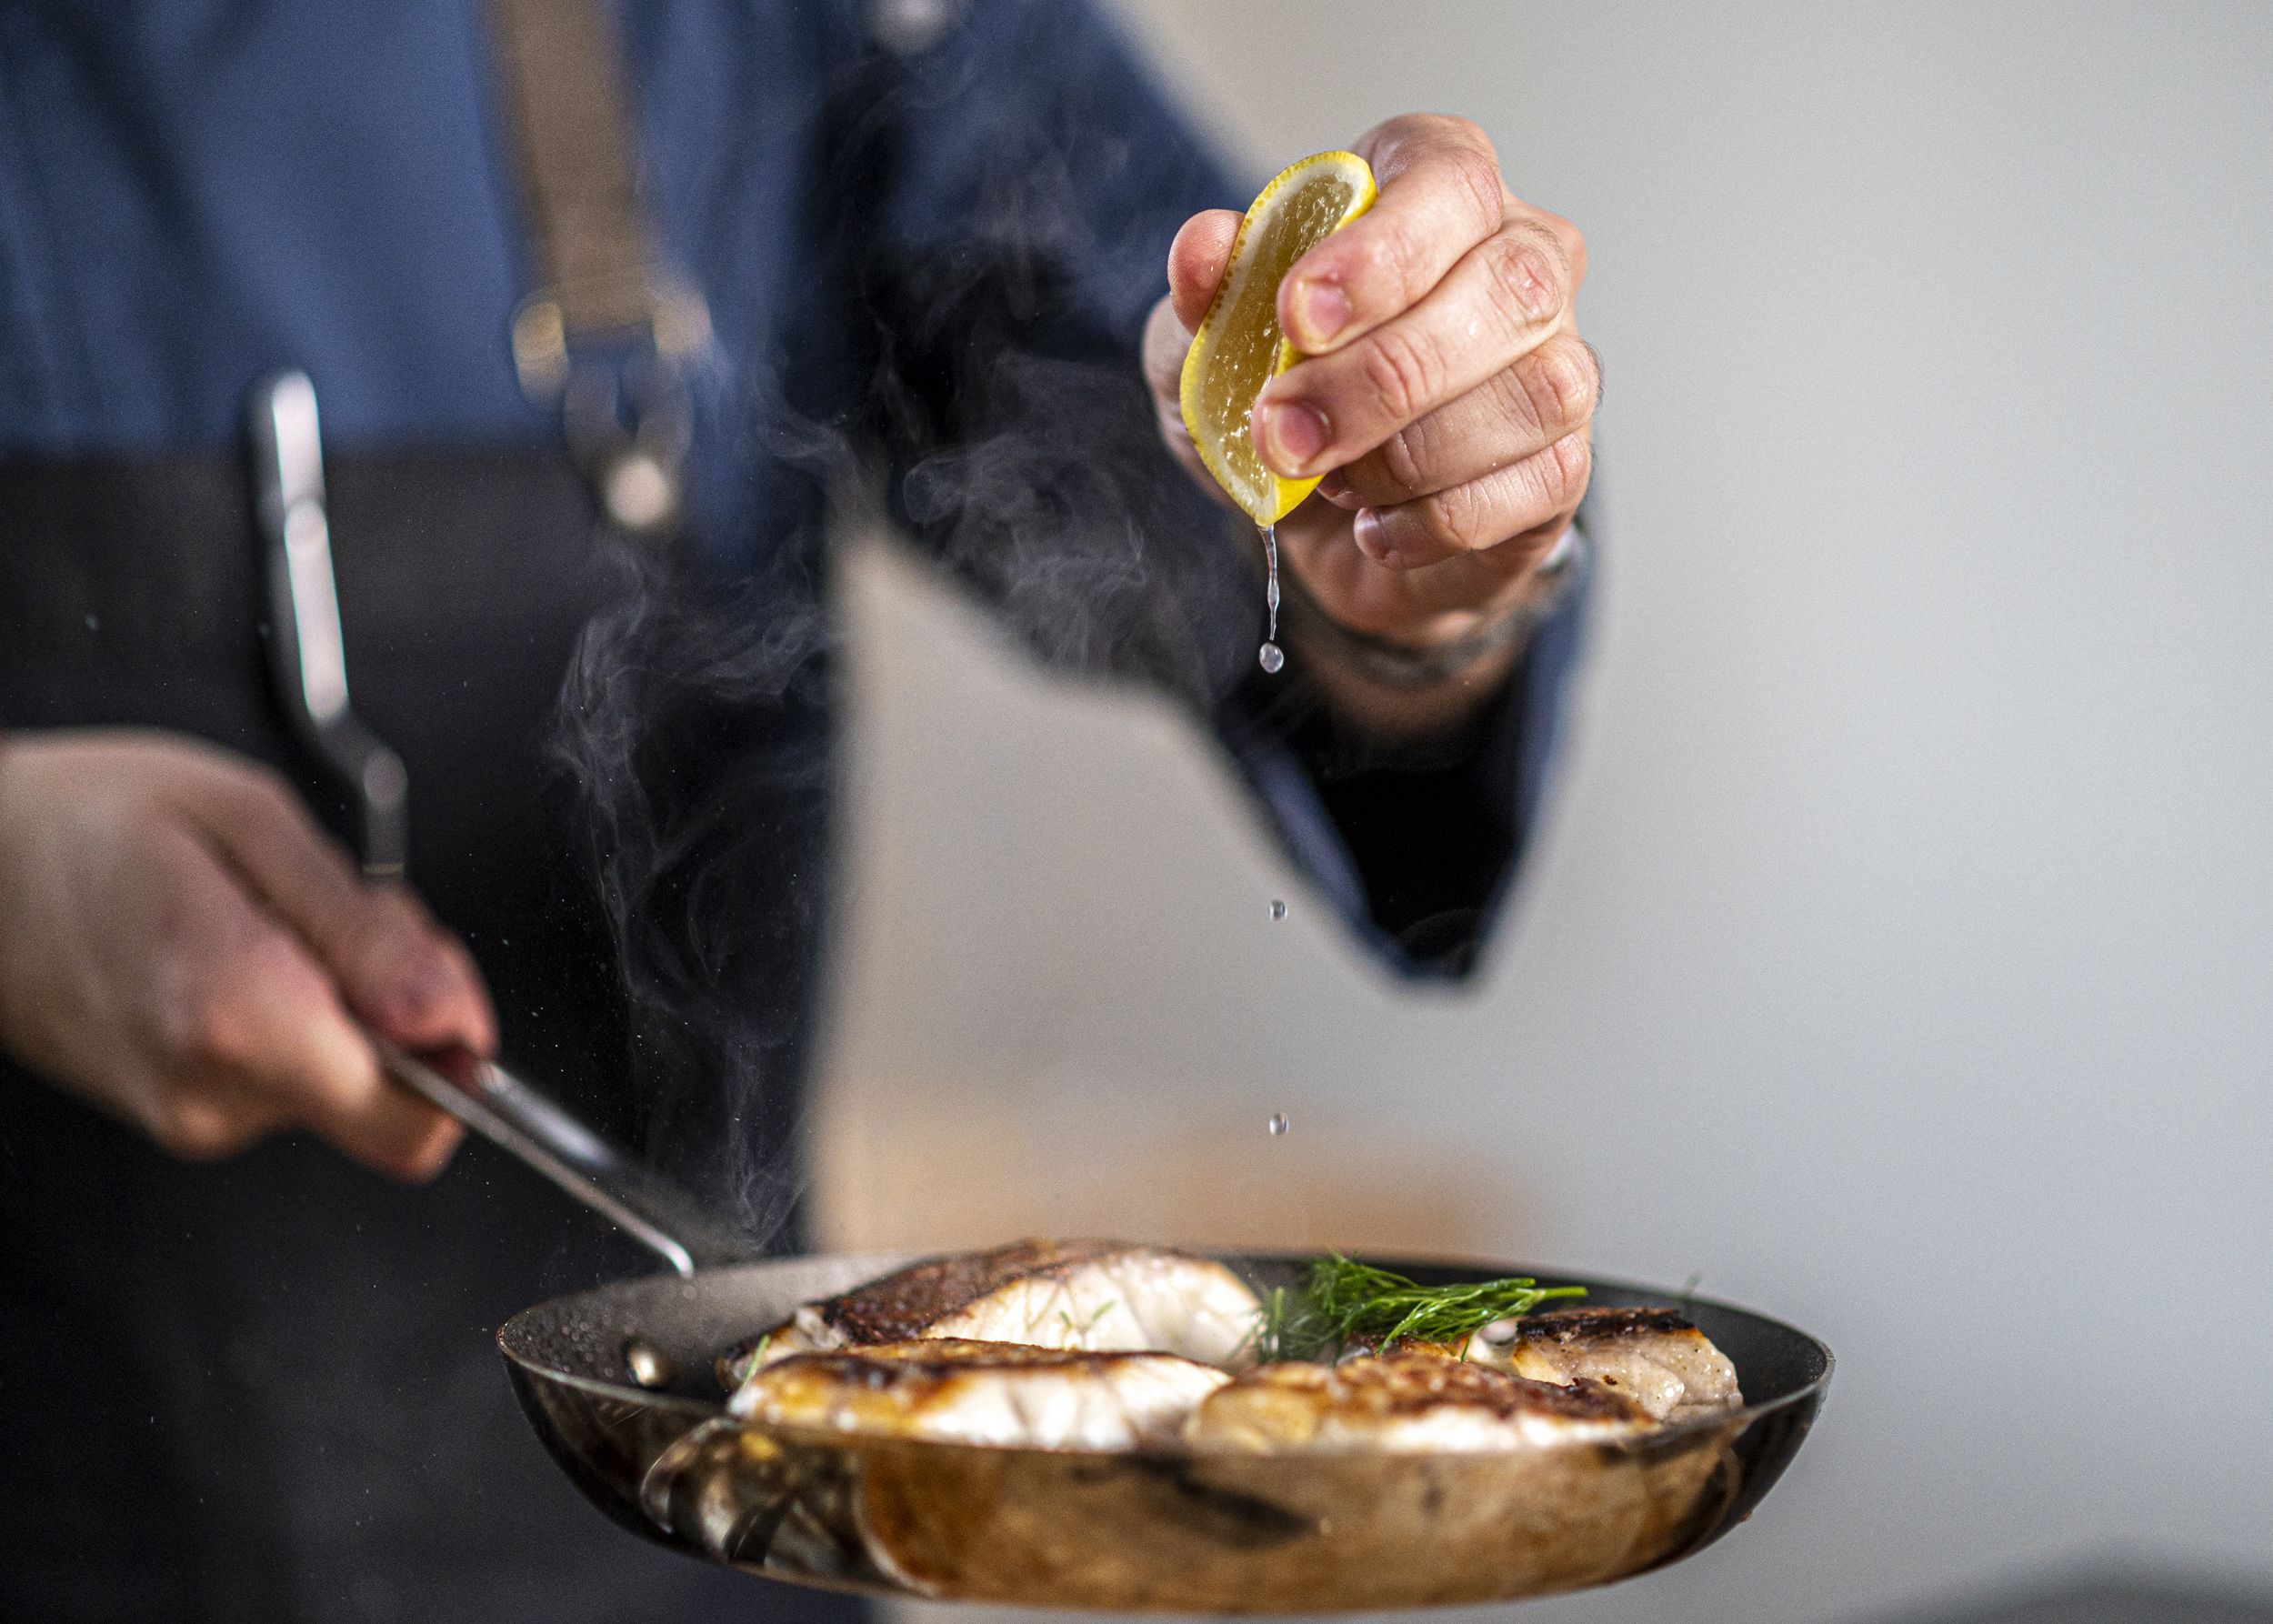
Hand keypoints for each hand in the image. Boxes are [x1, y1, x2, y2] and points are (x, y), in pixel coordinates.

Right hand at [0, 730, 492, 1178]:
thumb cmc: (90, 823)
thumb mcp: (251, 823)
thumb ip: (364, 932)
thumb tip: (448, 1020)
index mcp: (236, 1017)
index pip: (416, 1119)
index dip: (458, 1048)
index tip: (431, 971)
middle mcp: (214, 1091)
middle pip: (395, 1095)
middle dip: (404, 1000)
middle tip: (338, 908)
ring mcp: (194, 1114)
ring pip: (350, 1080)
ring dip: (350, 996)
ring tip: (269, 914)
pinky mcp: (187, 1111)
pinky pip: (297, 1075)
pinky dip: (305, 1010)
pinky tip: (246, 945)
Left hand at [1146, 117, 1594, 699]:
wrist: (1315, 517)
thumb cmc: (1281, 389)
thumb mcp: (1214, 341)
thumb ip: (1210, 293)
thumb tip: (1204, 246)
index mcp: (1436, 187)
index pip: (1447, 180)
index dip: (1380, 251)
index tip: (1297, 316)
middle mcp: (1523, 257)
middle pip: (1506, 286)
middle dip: (1382, 376)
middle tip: (1283, 435)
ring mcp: (1561, 358)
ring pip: (1536, 392)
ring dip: (1410, 455)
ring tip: (1330, 483)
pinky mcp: (1568, 459)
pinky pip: (1540, 482)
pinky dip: (1439, 518)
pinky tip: (1376, 525)